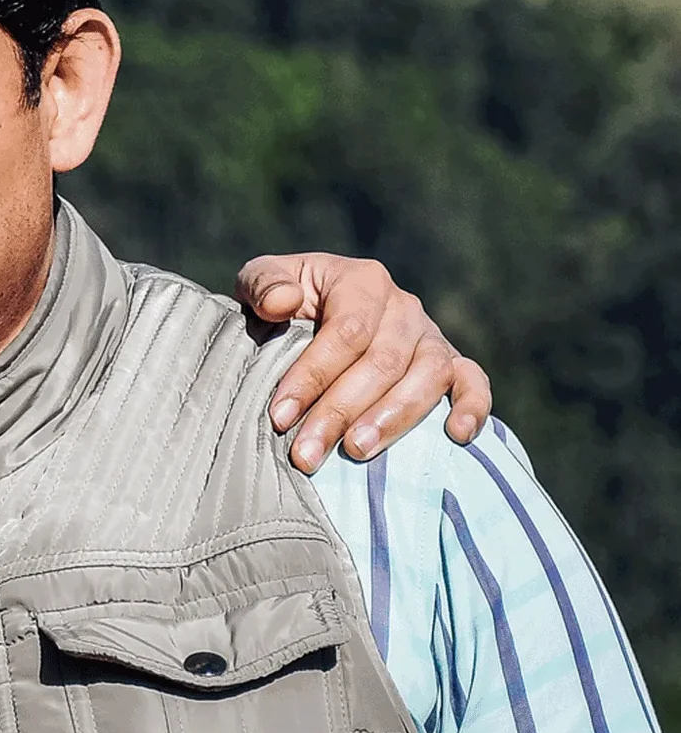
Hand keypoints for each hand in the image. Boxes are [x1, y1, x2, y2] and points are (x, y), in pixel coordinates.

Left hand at [234, 253, 490, 473]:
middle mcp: (403, 306)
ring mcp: (431, 335)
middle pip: (383, 362)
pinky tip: (456, 436)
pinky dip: (473, 406)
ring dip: (395, 417)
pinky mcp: (451, 362)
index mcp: (361, 281)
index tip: (280, 417)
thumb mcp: (260, 280)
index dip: (313, 376)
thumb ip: (263, 283)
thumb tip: (283, 302)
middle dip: (341, 411)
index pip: (346, 332)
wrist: (309, 310)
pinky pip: (473, 380)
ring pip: (428, 375)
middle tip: (307, 453)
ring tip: (356, 450)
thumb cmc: (281, 301)